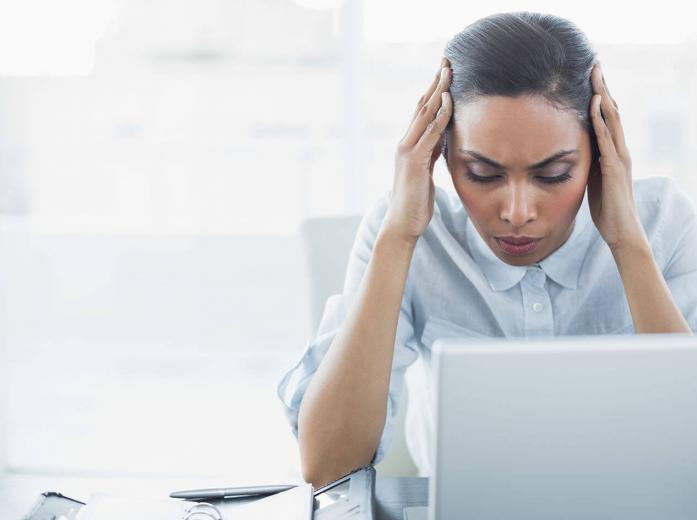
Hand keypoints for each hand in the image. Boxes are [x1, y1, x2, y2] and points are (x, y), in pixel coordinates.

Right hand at [382, 58, 451, 243]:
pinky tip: (449, 100)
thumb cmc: (416, 203)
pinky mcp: (414, 161)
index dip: (433, 92)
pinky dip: (440, 114)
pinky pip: (430, 132)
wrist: (402, 224)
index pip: (422, 113)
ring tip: (449, 71)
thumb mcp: (426, 173)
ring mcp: (408, 151)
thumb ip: (431, 154)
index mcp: (409, 147)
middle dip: (435, 83)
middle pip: (422, 106)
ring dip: (438, 91)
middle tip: (447, 61)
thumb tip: (441, 139)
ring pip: (424, 114)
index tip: (445, 74)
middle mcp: (405, 144)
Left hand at [587, 62, 645, 251]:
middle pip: (611, 111)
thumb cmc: (605, 207)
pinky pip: (607, 138)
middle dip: (602, 88)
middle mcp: (619, 149)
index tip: (589, 77)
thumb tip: (575, 150)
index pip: (606, 118)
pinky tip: (594, 103)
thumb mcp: (593, 177)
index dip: (599, 97)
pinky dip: (600, 119)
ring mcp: (619, 157)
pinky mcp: (614, 167)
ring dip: (603, 95)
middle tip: (594, 64)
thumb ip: (589, 162)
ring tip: (595, 74)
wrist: (620, 230)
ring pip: (612, 119)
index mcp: (613, 152)